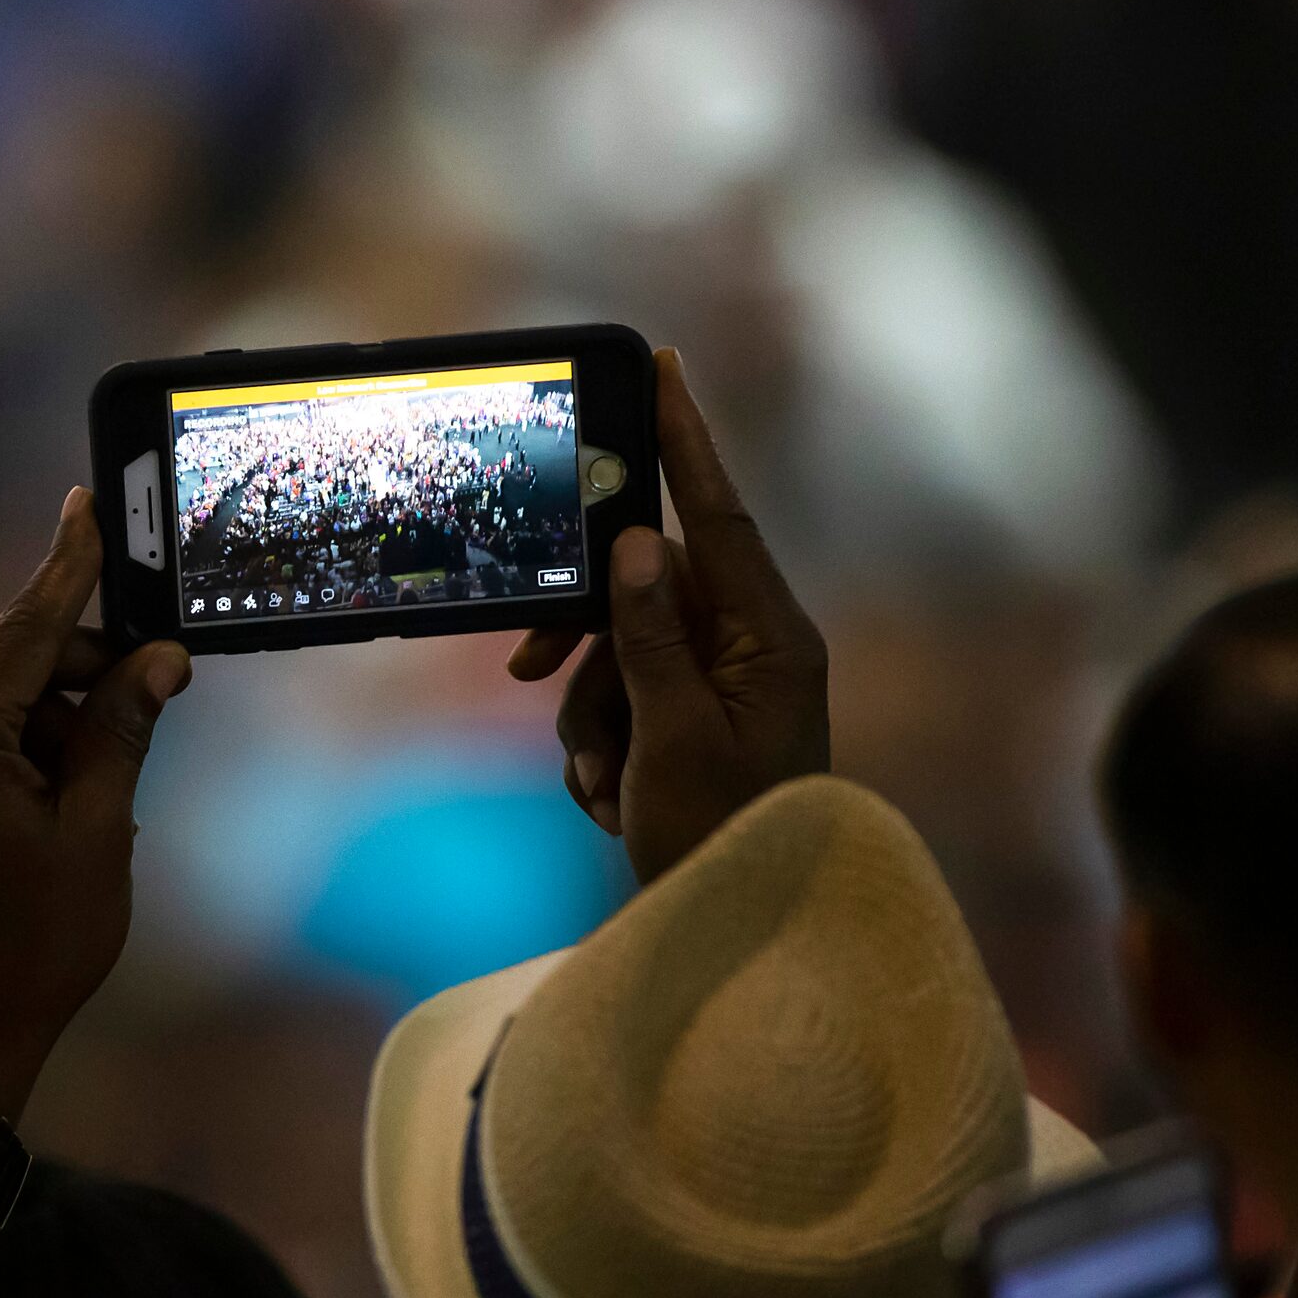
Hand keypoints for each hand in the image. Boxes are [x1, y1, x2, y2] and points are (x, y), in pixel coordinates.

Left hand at [0, 487, 189, 1118]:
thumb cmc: (31, 944)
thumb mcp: (98, 832)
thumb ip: (121, 730)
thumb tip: (156, 660)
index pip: (26, 623)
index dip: (70, 564)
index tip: (90, 502)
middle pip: (13, 653)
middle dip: (86, 667)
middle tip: (162, 689)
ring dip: (59, 713)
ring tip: (107, 792)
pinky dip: (27, 740)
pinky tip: (70, 794)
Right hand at [506, 347, 826, 882]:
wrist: (738, 933)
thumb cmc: (722, 839)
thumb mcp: (673, 738)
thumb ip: (649, 635)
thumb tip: (635, 541)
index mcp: (770, 638)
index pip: (718, 514)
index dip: (684, 438)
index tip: (662, 364)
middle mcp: (752, 648)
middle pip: (641, 588)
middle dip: (585, 646)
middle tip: (527, 674)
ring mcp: (724, 685)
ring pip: (618, 648)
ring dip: (589, 715)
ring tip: (602, 784)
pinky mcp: (694, 721)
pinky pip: (621, 697)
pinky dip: (600, 746)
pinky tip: (612, 803)